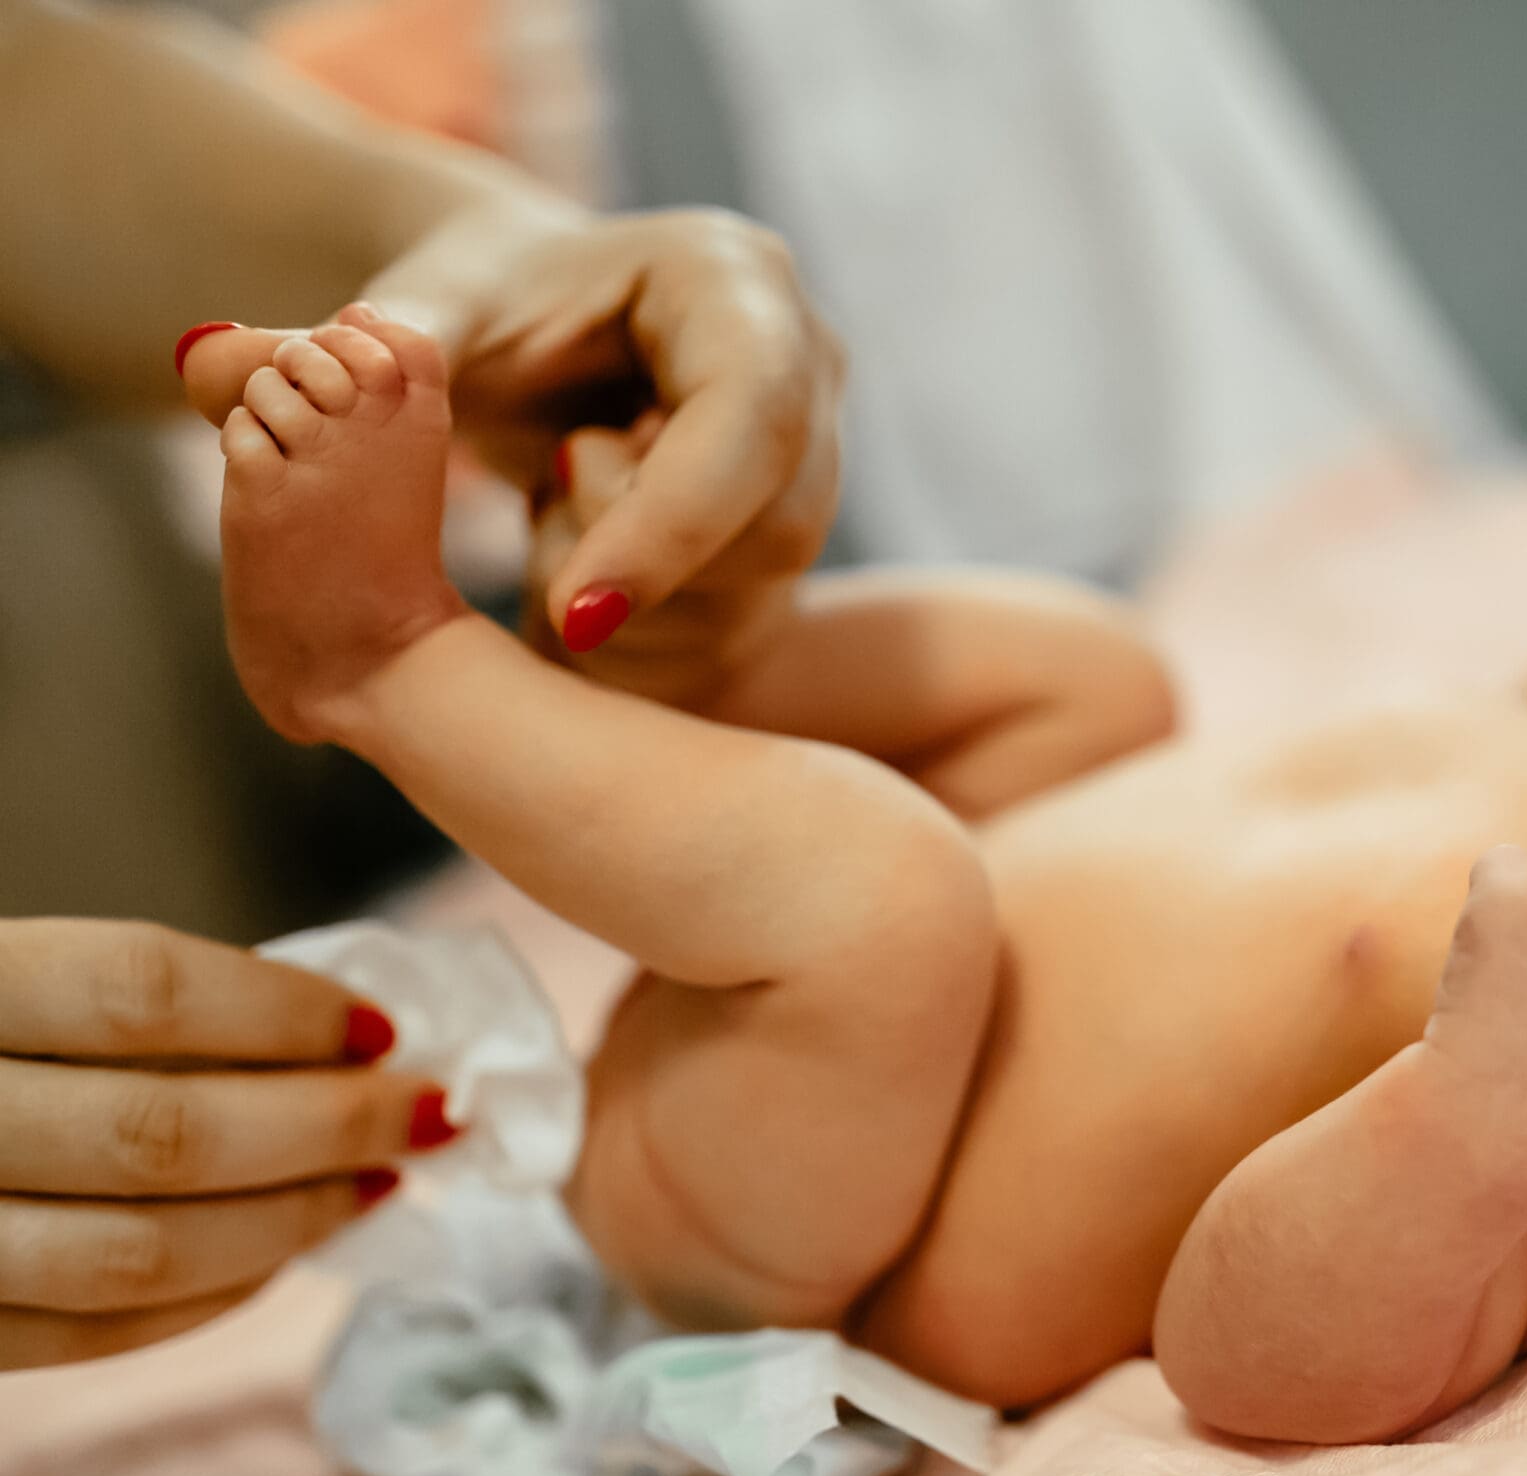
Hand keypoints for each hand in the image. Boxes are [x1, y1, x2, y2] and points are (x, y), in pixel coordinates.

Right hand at [0, 920, 448, 1369]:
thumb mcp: (2, 975)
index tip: (381, 1022)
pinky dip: (207, 1297)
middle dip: (326, 1126)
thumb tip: (332, 1034)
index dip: (281, 1009)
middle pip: (164, 1130)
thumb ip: (115, 1000)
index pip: (142, 990)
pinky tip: (277, 1256)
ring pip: (138, 1248)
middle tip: (428, 1109)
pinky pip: (86, 1332)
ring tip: (377, 1182)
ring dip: (290, 1220)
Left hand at [183, 202, 843, 701]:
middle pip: (769, 526)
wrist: (534, 332)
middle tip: (537, 565)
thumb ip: (338, 346)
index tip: (569, 617)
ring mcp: (817, 459)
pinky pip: (735, 635)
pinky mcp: (794, 540)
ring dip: (632, 609)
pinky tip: (576, 589)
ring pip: (755, 595)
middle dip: (636, 569)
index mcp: (735, 282)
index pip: (748, 420)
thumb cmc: (482, 305)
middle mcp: (812, 366)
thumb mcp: (422, 310)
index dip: (670, 526)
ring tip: (550, 537)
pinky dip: (640, 644)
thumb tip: (211, 362)